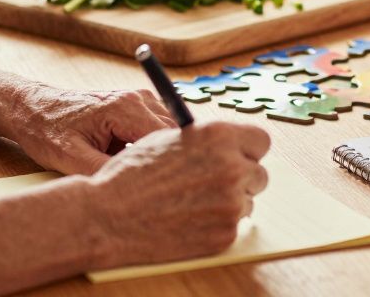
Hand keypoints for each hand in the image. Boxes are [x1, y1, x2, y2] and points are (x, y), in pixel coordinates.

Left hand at [6, 85, 174, 174]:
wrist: (31, 108)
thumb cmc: (46, 129)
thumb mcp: (70, 158)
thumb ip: (105, 171)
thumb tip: (133, 188)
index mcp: (126, 108)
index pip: (168, 139)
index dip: (168, 166)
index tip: (164, 189)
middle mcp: (139, 99)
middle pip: (175, 135)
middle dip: (166, 161)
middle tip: (154, 190)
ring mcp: (140, 100)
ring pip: (169, 134)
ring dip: (157, 155)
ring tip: (137, 176)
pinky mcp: (136, 107)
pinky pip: (157, 131)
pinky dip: (149, 148)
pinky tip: (129, 164)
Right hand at [85, 122, 270, 268]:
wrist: (108, 217)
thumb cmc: (131, 175)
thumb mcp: (168, 139)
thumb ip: (205, 139)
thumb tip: (229, 143)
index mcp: (219, 137)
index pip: (261, 140)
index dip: (247, 149)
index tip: (238, 156)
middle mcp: (232, 167)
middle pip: (259, 174)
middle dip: (241, 178)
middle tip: (214, 183)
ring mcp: (231, 203)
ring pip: (248, 201)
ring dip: (228, 202)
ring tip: (191, 203)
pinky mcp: (225, 234)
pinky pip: (234, 226)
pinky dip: (216, 225)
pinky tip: (188, 220)